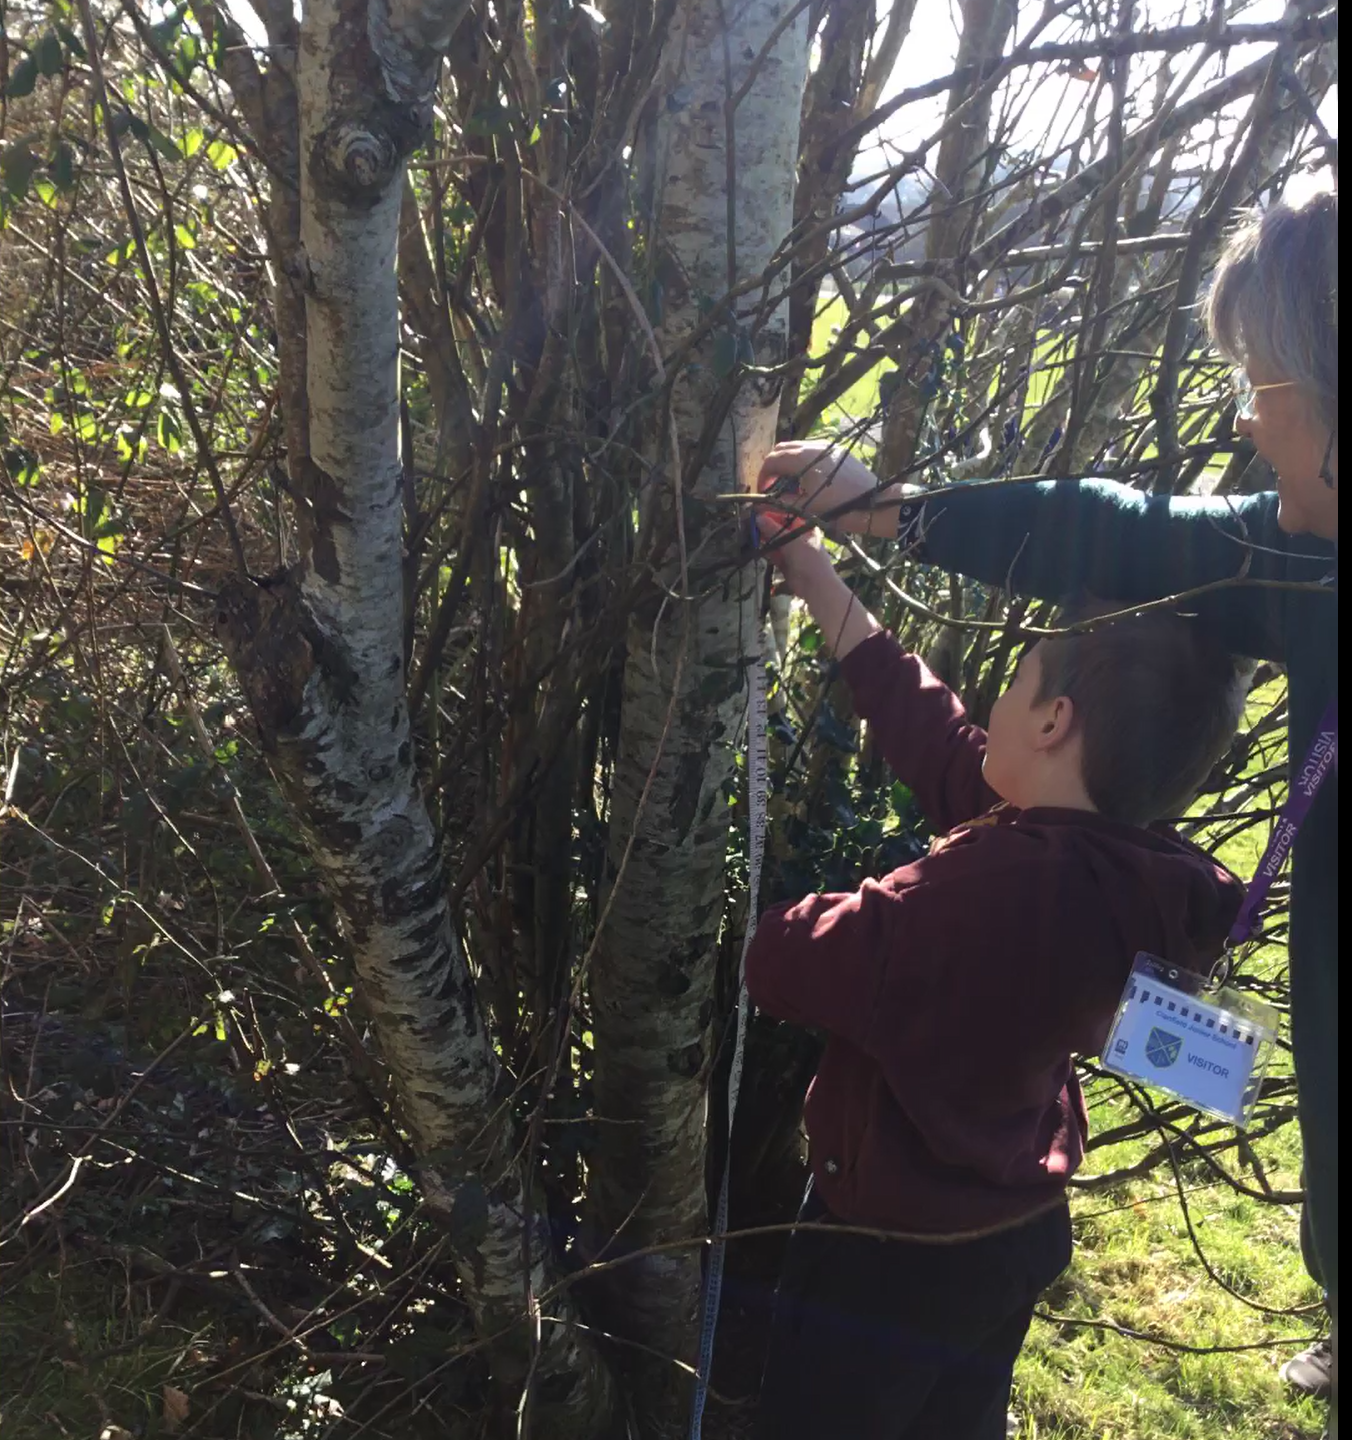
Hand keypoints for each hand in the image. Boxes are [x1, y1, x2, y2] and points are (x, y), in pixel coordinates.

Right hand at [754, 506, 825, 592]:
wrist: (815, 586)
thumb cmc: (808, 560)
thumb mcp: (791, 542)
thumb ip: (774, 530)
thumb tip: (758, 518)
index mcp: (805, 528)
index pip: (786, 518)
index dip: (771, 516)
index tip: (756, 515)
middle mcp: (798, 538)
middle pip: (779, 530)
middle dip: (766, 529)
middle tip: (750, 526)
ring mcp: (792, 551)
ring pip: (775, 542)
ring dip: (765, 540)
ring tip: (750, 535)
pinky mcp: (786, 563)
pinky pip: (774, 554)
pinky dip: (766, 551)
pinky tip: (756, 547)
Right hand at [758, 441, 893, 536]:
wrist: (874, 503)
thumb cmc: (839, 508)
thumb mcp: (806, 508)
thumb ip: (779, 503)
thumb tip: (759, 504)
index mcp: (802, 458)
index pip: (771, 460)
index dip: (763, 476)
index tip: (763, 492)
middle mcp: (813, 446)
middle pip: (782, 449)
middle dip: (773, 467)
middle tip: (772, 486)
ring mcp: (827, 446)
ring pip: (797, 448)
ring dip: (787, 463)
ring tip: (789, 484)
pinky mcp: (838, 451)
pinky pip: (812, 451)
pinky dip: (802, 461)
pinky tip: (806, 479)